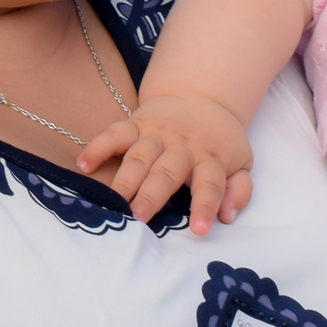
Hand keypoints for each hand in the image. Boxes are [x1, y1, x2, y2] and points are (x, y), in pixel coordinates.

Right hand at [74, 94, 253, 232]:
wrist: (202, 96)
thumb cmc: (219, 141)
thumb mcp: (242, 163)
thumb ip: (239, 191)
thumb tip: (227, 216)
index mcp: (210, 158)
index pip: (210, 185)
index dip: (205, 206)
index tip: (199, 230)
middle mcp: (182, 146)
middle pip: (166, 172)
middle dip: (152, 195)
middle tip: (138, 218)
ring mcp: (157, 134)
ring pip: (139, 156)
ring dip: (125, 178)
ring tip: (112, 201)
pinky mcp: (136, 123)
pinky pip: (115, 133)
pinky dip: (99, 146)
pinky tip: (85, 165)